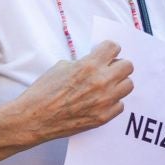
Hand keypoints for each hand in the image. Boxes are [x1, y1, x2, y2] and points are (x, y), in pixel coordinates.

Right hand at [11, 41, 132, 143]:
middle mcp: (101, 82)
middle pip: (128, 65)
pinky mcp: (105, 116)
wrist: (35, 117)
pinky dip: (112, 101)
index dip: (108, 49)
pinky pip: (120, 104)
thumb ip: (82, 63)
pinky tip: (98, 101)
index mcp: (89, 66)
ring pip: (128, 85)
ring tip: (104, 86)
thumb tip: (95, 63)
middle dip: (117, 65)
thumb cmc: (43, 92)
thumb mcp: (60, 67)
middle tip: (107, 69)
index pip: (114, 47)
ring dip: (118, 83)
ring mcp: (105, 101)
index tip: (105, 53)